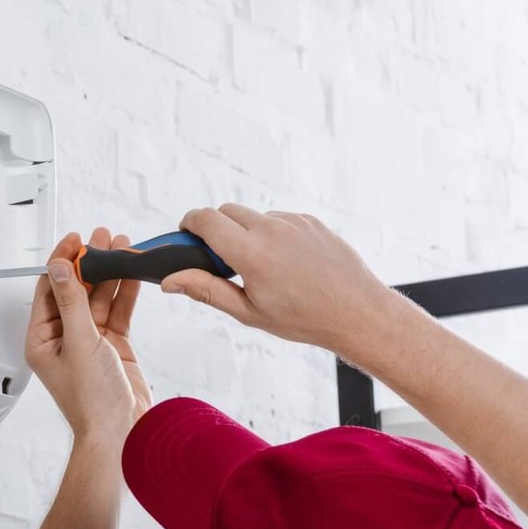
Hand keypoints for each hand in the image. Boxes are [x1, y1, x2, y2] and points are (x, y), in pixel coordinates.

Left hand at [24, 229, 152, 444]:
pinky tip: (133, 271)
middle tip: (101, 238)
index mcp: (42, 339)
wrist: (120, 432)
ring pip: (99, 297)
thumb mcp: (79, 342)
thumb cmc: (92, 402)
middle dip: (89, 262)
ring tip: (121, 246)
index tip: (75, 240)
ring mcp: (89, 341)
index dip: (61, 262)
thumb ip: (72, 302)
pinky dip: (125, 291)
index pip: (48, 289)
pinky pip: (117, 311)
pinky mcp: (113, 345)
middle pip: (74, 289)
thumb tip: (58, 268)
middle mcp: (63, 338)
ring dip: (110, 273)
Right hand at [166, 205, 394, 353]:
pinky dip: (271, 234)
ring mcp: (294, 221)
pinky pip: (279, 219)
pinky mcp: (310, 220)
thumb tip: (170, 281)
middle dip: (215, 228)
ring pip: (253, 215)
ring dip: (245, 232)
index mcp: (252, 253)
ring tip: (260, 267)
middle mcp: (272, 229)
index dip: (188, 223)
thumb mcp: (248, 311)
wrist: (357, 311)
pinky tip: (284, 263)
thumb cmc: (303, 317)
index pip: (206, 220)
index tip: (184, 233)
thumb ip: (206, 290)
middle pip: (226, 211)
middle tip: (220, 260)